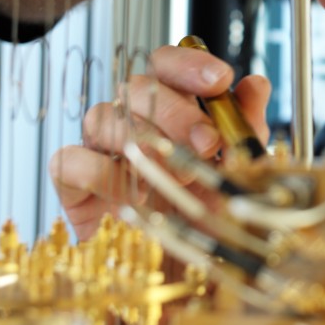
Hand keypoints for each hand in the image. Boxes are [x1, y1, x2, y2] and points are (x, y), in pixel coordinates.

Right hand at [50, 43, 271, 240]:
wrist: (183, 261)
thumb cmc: (207, 205)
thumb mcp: (238, 167)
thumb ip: (244, 125)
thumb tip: (256, 84)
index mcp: (169, 104)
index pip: (166, 63)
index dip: (190, 64)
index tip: (220, 80)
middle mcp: (130, 117)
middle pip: (136, 86)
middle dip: (177, 112)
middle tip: (208, 144)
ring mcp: (98, 146)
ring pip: (102, 117)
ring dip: (143, 144)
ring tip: (180, 177)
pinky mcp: (73, 181)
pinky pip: (68, 161)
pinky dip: (98, 175)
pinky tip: (134, 197)